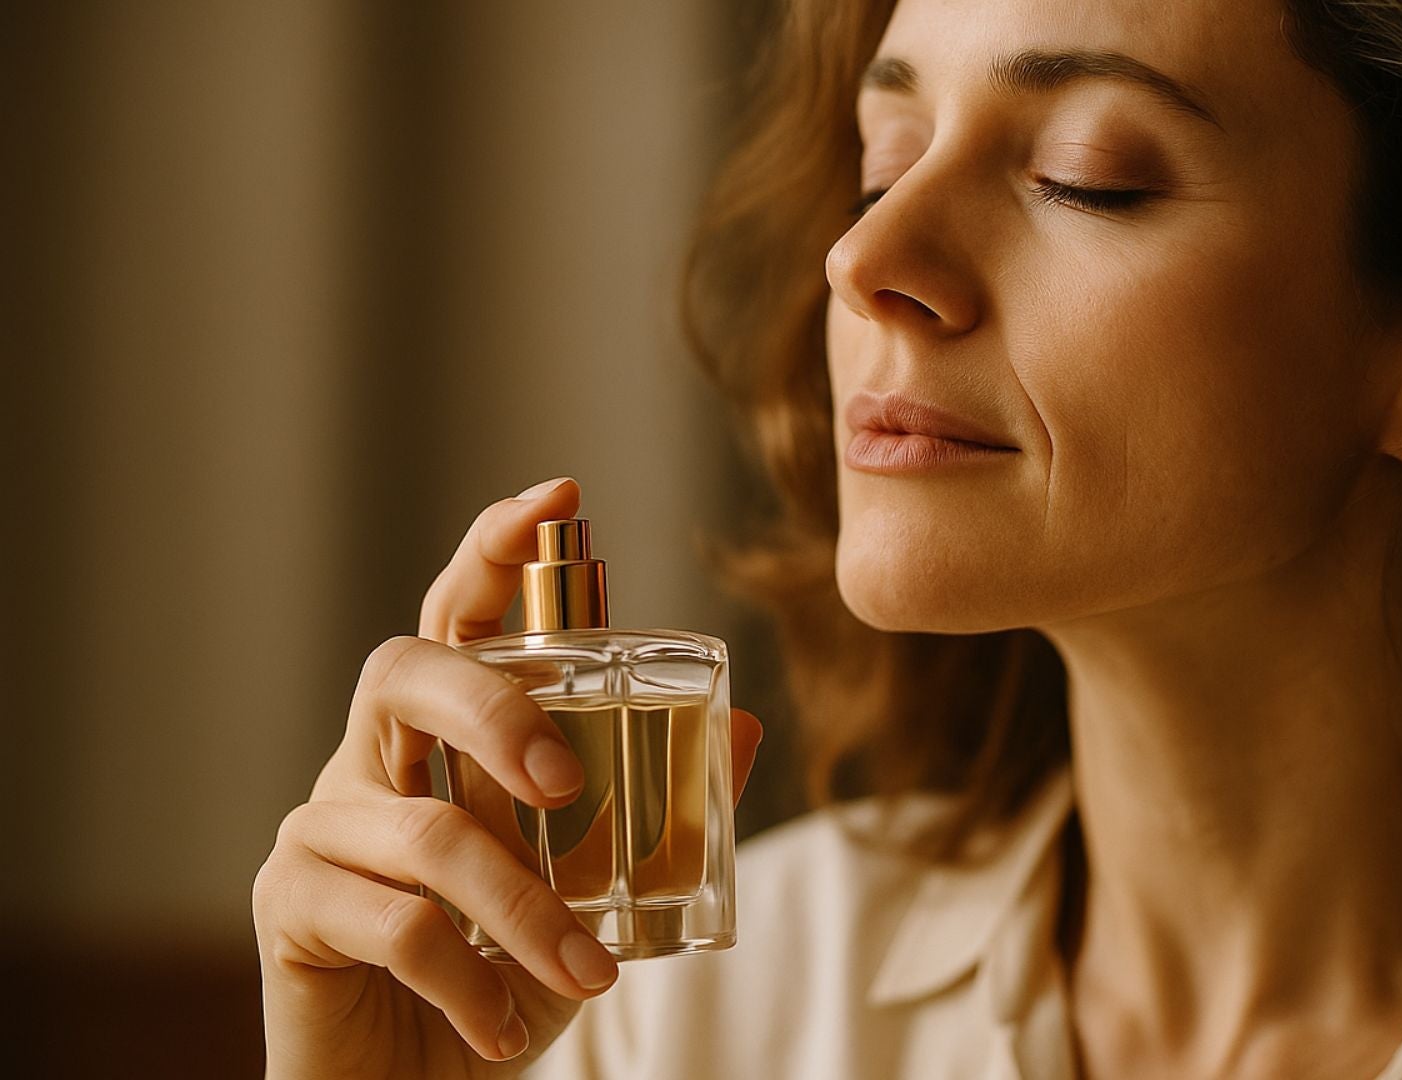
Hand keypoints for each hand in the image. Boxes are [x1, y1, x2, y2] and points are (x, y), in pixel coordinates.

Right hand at [253, 478, 762, 1078]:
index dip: (495, 549)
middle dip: (494, 707)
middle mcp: (373, 760)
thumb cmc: (502, 974)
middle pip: (404, 672)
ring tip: (588, 976)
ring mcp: (322, 829)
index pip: (459, 616)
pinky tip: (502, 1026)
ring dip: (523, 909)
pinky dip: (469, 979)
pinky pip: (392, 924)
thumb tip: (746, 731)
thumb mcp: (597, 895)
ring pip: (424, 830)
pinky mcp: (291, 907)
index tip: (559, 495)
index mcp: (446, 737)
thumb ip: (662, 816)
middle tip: (564, 780)